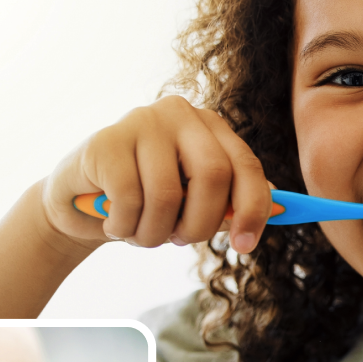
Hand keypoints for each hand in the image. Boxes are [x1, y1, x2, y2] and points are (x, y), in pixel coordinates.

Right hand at [41, 95, 273, 254]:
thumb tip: (281, 208)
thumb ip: (232, 201)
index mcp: (210, 126)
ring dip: (154, 233)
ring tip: (139, 233)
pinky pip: (129, 200)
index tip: (244, 248)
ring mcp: (141, 121)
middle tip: (176, 241)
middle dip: (198, 225)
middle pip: (212, 175)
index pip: (246, 165)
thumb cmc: (146, 202)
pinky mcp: (106, 141)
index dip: (252, 210)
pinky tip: (114, 222)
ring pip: (167, 195)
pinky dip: (124, 226)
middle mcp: (179, 113)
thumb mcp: (194, 202)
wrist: (80, 202)